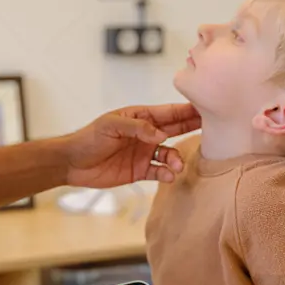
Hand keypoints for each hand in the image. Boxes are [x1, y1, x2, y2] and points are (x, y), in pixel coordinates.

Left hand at [62, 103, 201, 188]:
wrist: (72, 163)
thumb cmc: (89, 138)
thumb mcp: (110, 126)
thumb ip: (136, 127)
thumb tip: (161, 135)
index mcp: (140, 117)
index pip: (168, 112)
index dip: (187, 111)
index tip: (206, 109)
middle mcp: (146, 134)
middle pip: (176, 129)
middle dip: (192, 129)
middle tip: (211, 131)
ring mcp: (144, 153)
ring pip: (169, 153)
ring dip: (176, 158)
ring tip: (177, 165)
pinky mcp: (140, 171)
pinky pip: (159, 171)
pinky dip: (166, 173)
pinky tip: (169, 175)